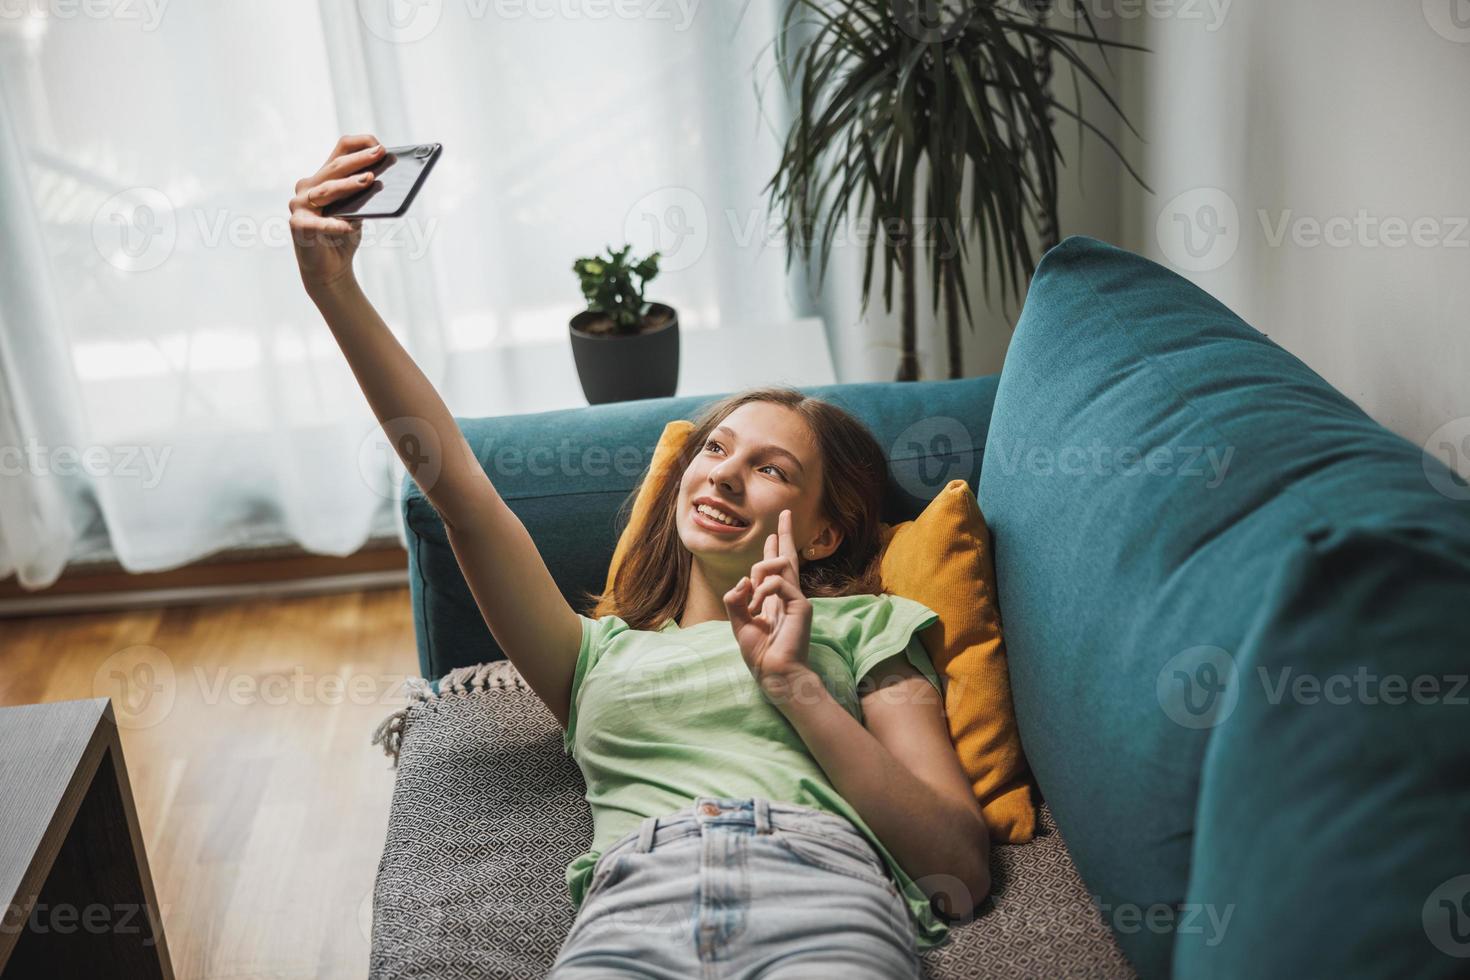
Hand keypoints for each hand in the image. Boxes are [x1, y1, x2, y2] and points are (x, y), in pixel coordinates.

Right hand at [289, 134, 383, 294]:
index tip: (380, 146)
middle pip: (335, 168)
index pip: (339, 152)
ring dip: (349, 185)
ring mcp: (300, 204)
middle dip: (359, 160)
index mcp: (323, 178)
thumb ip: (364, 195)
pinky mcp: (297, 225)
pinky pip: (319, 224)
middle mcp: (308, 186)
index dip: (359, 145)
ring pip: (327, 190)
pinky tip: (350, 226)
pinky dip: (335, 225)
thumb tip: (383, 179)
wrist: (330, 268)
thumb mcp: (358, 211)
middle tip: (379, 154)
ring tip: (369, 180)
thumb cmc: (344, 235)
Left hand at [723, 509, 815, 700]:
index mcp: (775, 600)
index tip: (772, 535)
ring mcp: (796, 599)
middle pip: (787, 557)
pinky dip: (763, 590)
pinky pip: (778, 582)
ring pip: (779, 566)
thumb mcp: (739, 624)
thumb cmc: (760, 654)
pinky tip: (759, 608)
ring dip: (759, 575)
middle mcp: (788, 596)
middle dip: (785, 534)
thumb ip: (736, 601)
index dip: (773, 550)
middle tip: (786, 513)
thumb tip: (741, 581)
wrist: (775, 673)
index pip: (775, 569)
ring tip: (753, 602)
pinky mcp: (801, 605)